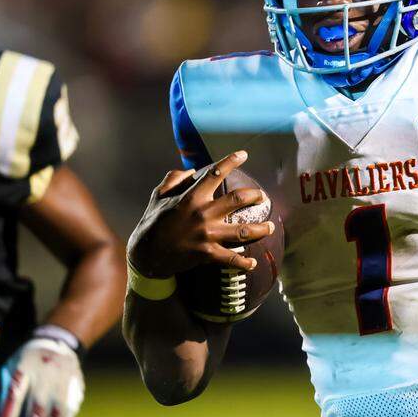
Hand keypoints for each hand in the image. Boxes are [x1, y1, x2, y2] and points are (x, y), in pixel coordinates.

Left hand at [0, 337, 83, 416]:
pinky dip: (64, 416)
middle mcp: (46, 369)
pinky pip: (72, 403)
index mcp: (25, 363)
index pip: (17, 387)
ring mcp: (64, 375)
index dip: (11, 406)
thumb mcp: (13, 367)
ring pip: (60, 406)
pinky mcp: (76, 380)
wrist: (58, 341)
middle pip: (40, 401)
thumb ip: (9, 389)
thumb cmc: (27, 360)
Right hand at [126, 150, 273, 277]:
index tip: (244, 154)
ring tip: (271, 227)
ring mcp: (207, 235)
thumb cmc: (152, 223)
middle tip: (263, 197)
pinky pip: (231, 258)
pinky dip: (244, 262)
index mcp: (191, 197)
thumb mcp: (158, 196)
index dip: (231, 162)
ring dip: (261, 229)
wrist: (146, 254)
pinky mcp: (207, 254)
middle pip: (238, 200)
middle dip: (255, 196)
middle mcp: (203, 214)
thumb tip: (190, 170)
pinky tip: (252, 262)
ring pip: (243, 230)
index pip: (215, 174)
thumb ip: (174, 180)